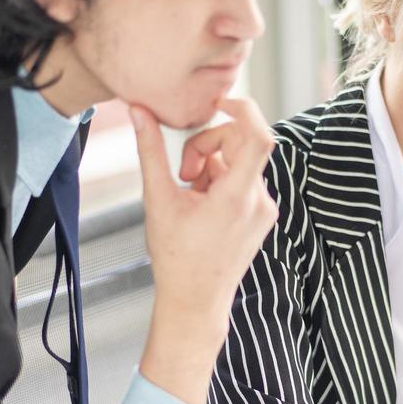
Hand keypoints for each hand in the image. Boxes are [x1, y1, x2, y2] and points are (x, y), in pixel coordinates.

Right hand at [131, 97, 277, 403]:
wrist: (195, 301)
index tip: (219, 102)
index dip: (242, 109)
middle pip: (240, 144)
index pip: (258, 135)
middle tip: (183, 173)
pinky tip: (204, 207)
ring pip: (240, 163)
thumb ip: (149, 151)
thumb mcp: (157, 200)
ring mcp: (265, 209)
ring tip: (191, 197)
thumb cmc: (174, 256)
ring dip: (213, 167)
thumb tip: (138, 110)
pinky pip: (245, 181)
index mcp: (236, 196)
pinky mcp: (263, 216)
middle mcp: (259, 201)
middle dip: (208, 146)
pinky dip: (223, 183)